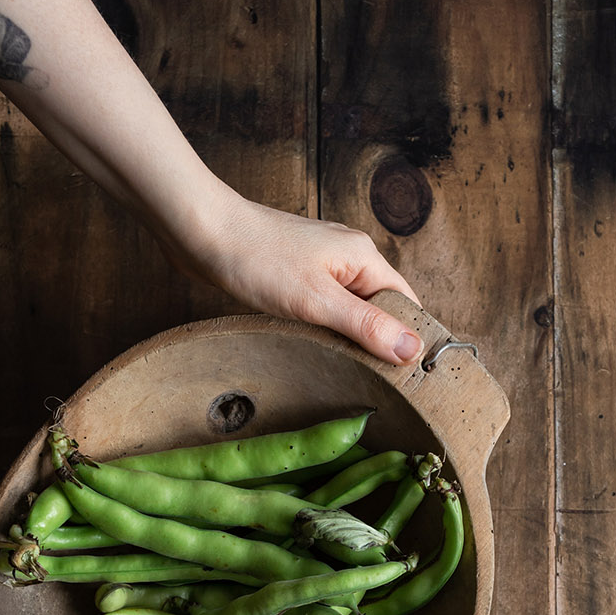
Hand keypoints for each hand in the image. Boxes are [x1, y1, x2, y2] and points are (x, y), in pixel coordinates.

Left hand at [169, 192, 425, 366]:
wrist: (203, 232)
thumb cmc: (257, 259)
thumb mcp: (318, 301)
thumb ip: (366, 326)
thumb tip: (412, 350)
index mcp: (363, 257)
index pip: (406, 302)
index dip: (411, 337)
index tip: (411, 375)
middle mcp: (348, 257)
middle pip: (380, 306)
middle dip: (379, 341)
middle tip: (377, 382)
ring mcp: (321, 265)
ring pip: (351, 309)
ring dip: (349, 337)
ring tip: (347, 370)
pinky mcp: (297, 275)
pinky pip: (325, 306)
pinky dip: (325, 328)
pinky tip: (315, 346)